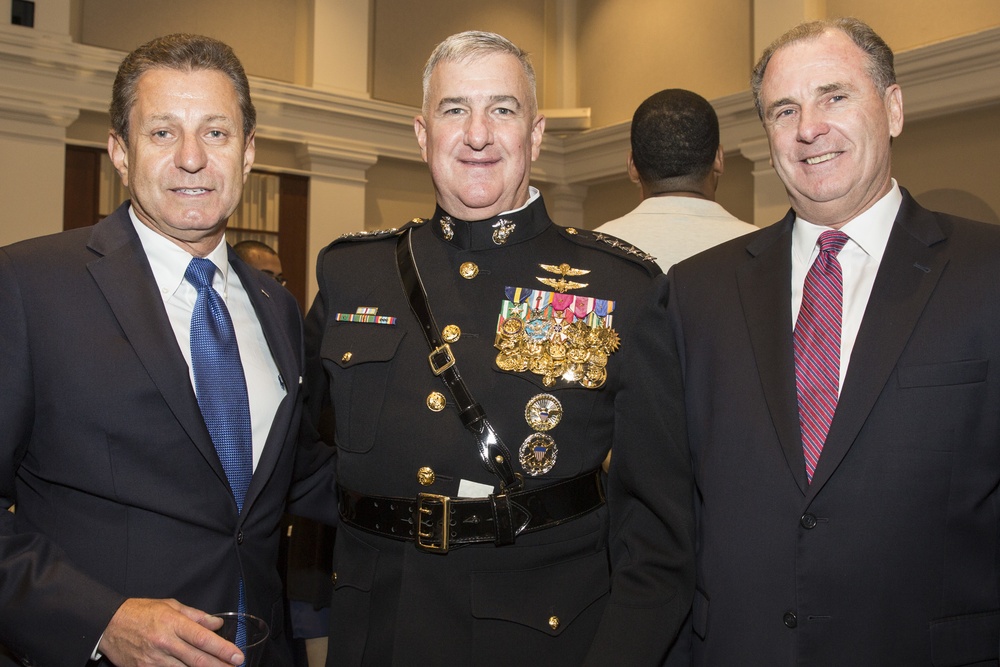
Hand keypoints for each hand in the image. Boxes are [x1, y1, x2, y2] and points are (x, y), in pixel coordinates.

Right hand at [99, 598, 244, 666]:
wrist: (108, 624)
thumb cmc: (141, 612)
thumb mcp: (170, 606)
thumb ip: (196, 616)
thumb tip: (217, 623)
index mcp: (173, 623)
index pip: (203, 639)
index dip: (223, 649)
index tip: (237, 656)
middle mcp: (165, 642)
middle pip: (197, 659)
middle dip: (219, 665)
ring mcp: (154, 659)